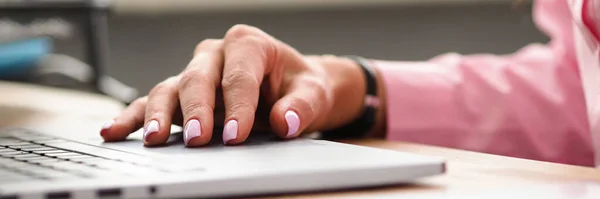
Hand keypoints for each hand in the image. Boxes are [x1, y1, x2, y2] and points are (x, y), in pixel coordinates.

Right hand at [99, 24, 383, 146]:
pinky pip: (151, 102)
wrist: (292, 88)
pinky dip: (133, 116)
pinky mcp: (181, 93)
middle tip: (198, 139)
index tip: (235, 136)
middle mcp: (216, 55)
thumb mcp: (313, 94)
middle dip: (197, 111)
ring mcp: (195, 73)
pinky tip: (115, 131)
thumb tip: (284, 122)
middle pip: (199, 79)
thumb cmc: (300, 87)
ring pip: (170, 88)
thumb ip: (301, 107)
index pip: (239, 76)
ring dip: (158, 114)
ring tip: (153, 139)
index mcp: (248, 45)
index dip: (237, 106)